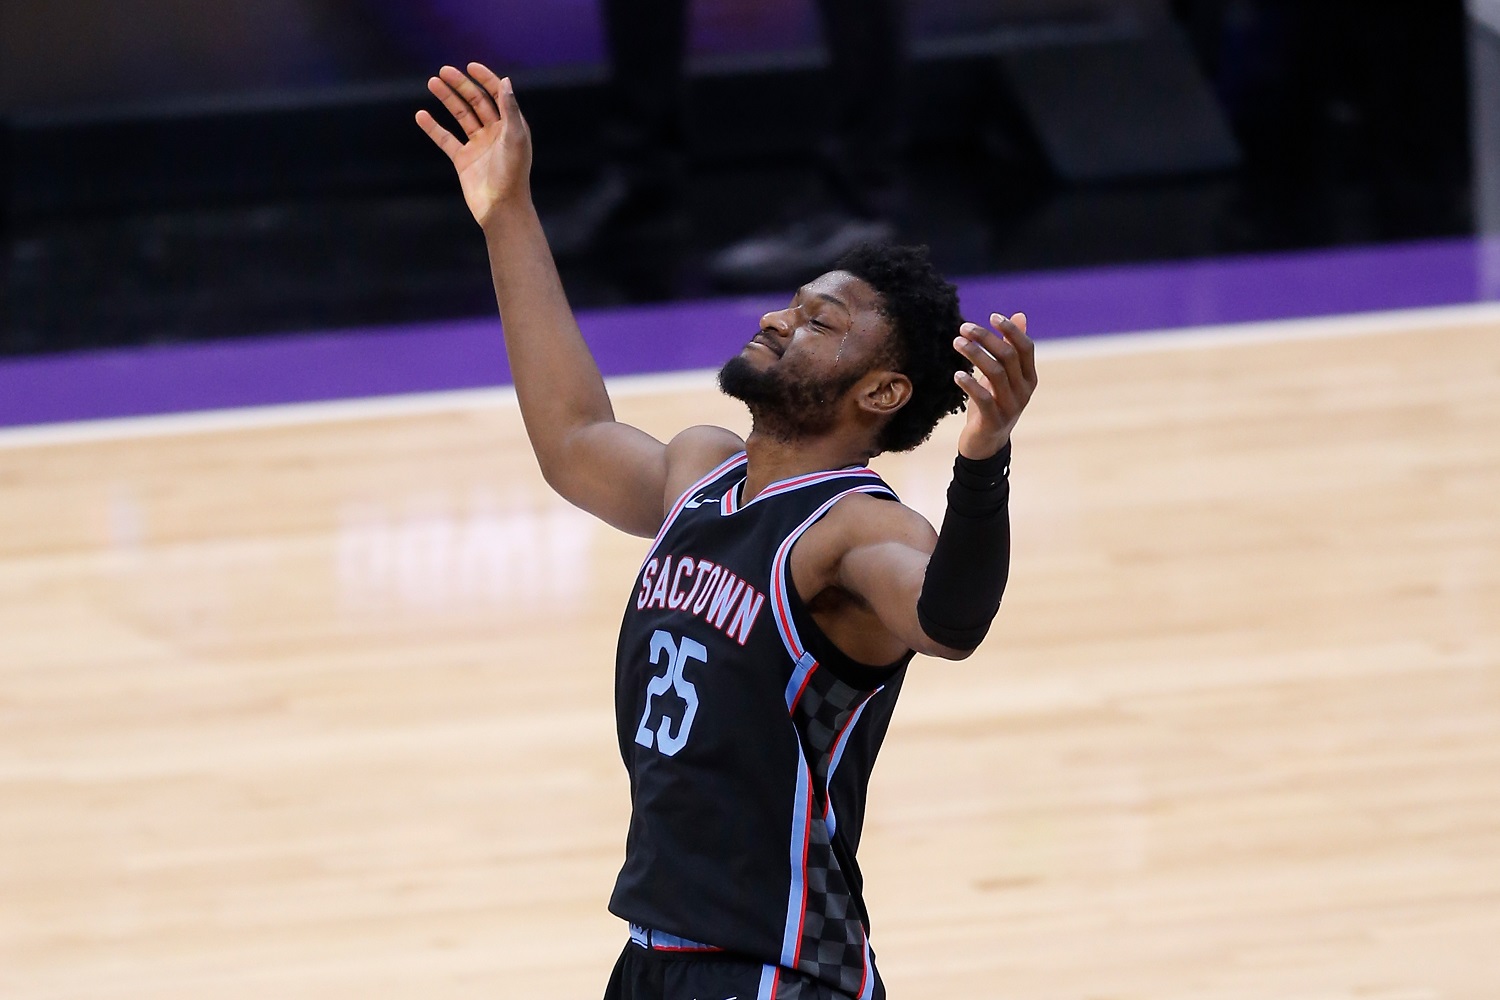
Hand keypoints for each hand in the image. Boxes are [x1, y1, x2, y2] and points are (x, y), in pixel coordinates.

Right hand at [415, 62, 531, 226]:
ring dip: (447, 99)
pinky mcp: (463, 160)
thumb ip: (510, 109)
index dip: (485, 79)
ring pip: (460, 116)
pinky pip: (446, 139)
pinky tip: (421, 115)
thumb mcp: (514, 137)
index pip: (497, 95)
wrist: (501, 208)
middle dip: (461, 85)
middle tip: (443, 71)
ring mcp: (478, 146)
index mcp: (510, 126)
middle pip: (476, 102)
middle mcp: (495, 133)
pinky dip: (433, 127)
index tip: (470, 67)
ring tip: (432, 82)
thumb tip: (506, 81)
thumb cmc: (513, 174)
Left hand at [952, 312, 1037, 459]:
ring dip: (974, 354)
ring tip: (956, 342)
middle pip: (1008, 356)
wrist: (986, 445)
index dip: (1011, 330)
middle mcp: (1024, 391)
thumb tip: (1020, 315)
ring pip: (995, 373)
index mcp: (1029, 378)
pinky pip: (984, 398)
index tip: (992, 316)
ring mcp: (1011, 407)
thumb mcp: (1003, 376)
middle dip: (986, 338)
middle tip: (964, 328)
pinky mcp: (994, 421)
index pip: (1025, 348)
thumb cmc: (993, 404)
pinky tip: (957, 374)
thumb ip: (1010, 348)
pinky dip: (969, 384)